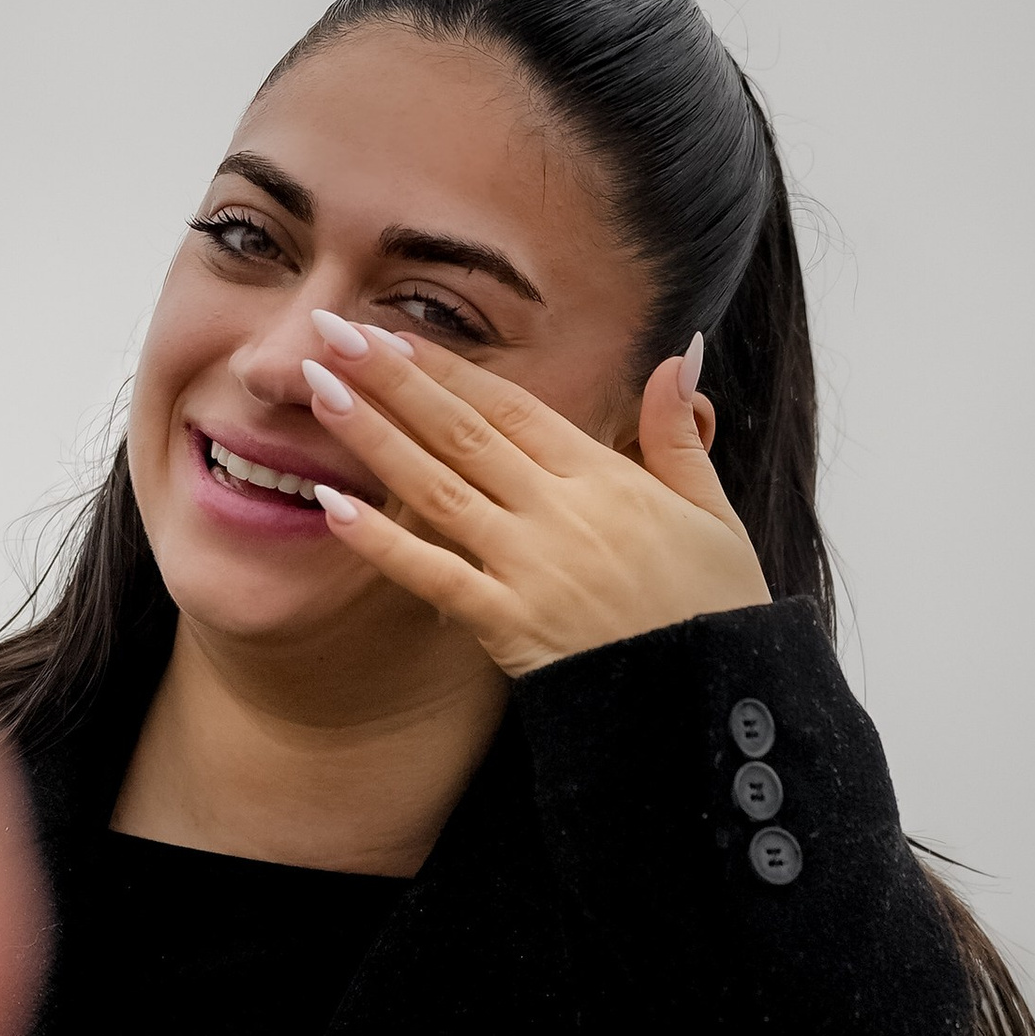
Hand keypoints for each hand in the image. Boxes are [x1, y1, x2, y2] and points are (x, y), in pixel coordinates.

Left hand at [298, 313, 769, 675]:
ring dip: (374, 437)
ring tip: (319, 391)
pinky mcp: (508, 623)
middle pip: (461, 431)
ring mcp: (529, 566)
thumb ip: (680, 433)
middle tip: (329, 333)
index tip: (392, 332)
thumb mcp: (712, 512)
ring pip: (437, 487)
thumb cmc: (716, 609)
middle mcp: (559, 511)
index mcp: (605, 477)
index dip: (447, 367)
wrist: (709, 703)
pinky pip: (434, 575)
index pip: (510, 406)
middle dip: (392, 379)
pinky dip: (382, 542)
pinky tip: (332, 507)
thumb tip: (677, 356)